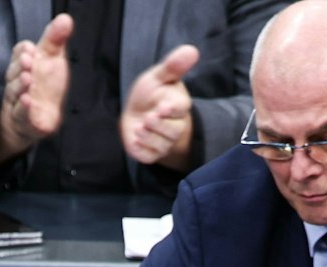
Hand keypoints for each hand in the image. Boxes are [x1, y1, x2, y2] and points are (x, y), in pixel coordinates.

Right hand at [0, 14, 71, 162]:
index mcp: (23, 66)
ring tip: (28, 77)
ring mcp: (19, 102)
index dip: (22, 51)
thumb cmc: (44, 88)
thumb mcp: (52, 60)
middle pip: (14, 72)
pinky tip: (27, 101)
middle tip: (28, 60)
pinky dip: (23, 108)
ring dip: (20, 85)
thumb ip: (55, 40)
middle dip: (20, 66)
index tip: (29, 49)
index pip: (18, 54)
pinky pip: (21, 114)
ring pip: (15, 92)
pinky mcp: (25, 121)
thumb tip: (65, 19)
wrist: (37, 121)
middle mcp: (18, 82)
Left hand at [121, 44, 199, 169]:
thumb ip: (173, 66)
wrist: (136, 114)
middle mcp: (176, 126)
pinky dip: (141, 150)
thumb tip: (191, 50)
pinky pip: (149, 156)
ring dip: (149, 136)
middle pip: (173, 130)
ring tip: (140, 127)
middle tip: (148, 118)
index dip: (172, 109)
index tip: (162, 107)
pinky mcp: (152, 154)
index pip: (181, 109)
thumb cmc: (151, 94)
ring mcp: (164, 142)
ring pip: (162, 144)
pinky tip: (135, 140)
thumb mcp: (158, 77)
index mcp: (179, 105)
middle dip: (159, 125)